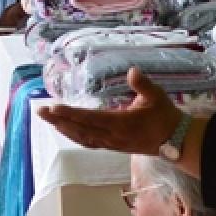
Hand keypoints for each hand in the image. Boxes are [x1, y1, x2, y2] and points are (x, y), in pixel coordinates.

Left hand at [38, 69, 182, 154]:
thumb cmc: (165, 117)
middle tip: (40, 112)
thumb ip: (143, 84)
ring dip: (64, 128)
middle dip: (59, 121)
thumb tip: (132, 70)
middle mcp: (112, 136)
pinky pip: (89, 142)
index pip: (90, 118)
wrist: (175, 141)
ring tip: (49, 119)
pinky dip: (74, 135)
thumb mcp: (157, 97)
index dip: (70, 114)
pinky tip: (66, 130)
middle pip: (80, 130)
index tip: (54, 108)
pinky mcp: (113, 146)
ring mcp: (111, 143)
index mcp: (121, 124)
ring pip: (82, 138)